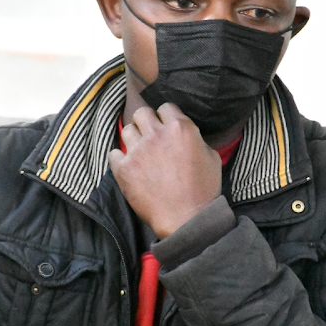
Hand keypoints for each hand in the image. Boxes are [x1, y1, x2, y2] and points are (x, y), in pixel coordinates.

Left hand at [109, 104, 221, 238]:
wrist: (187, 218)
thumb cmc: (203, 190)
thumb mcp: (211, 157)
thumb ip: (196, 139)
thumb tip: (187, 135)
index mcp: (180, 128)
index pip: (165, 107)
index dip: (166, 117)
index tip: (165, 127)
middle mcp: (156, 134)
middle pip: (141, 113)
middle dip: (146, 122)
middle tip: (150, 136)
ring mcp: (138, 150)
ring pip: (127, 130)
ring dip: (134, 139)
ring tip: (140, 152)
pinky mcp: (123, 168)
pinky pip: (114, 154)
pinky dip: (120, 159)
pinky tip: (129, 167)